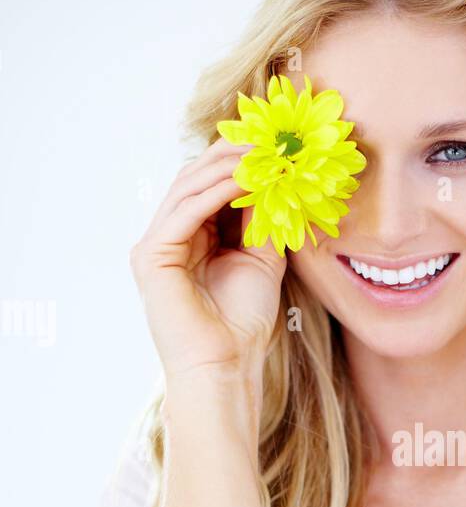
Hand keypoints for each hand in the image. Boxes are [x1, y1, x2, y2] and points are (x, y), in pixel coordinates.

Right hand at [130, 136, 288, 381]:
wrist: (225, 365)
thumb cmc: (243, 321)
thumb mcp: (261, 257)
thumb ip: (262, 217)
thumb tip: (272, 174)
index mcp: (191, 237)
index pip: (210, 186)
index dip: (239, 163)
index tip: (274, 147)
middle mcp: (168, 236)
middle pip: (194, 179)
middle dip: (230, 157)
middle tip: (267, 141)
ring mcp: (155, 245)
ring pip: (186, 188)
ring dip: (225, 168)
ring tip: (260, 156)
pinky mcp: (151, 256)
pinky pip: (184, 212)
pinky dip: (214, 192)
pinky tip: (243, 180)